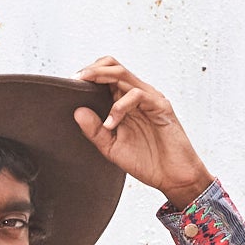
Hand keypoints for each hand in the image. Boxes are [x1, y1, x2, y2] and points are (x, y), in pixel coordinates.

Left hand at [74, 55, 213, 207]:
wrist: (172, 177)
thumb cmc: (147, 162)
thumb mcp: (111, 148)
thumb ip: (94, 131)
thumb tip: (77, 111)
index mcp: (125, 102)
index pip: (106, 75)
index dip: (89, 74)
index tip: (71, 83)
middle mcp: (137, 96)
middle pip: (113, 67)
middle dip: (92, 69)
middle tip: (76, 79)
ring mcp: (150, 99)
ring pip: (123, 74)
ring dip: (101, 77)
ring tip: (86, 88)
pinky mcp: (160, 106)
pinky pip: (137, 95)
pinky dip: (119, 106)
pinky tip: (111, 122)